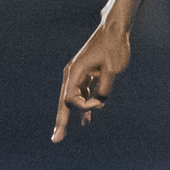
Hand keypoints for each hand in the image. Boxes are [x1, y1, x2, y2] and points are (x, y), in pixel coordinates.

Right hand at [53, 23, 130, 140]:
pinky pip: (81, 93)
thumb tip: (99, 103)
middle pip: (64, 102)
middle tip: (56, 139)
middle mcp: (72, 74)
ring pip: (72, 99)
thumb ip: (105, 89)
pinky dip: (83, 105)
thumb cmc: (113, 47)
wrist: (114, 30)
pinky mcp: (86, 73)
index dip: (85, 106)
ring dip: (72, 115)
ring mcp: (78, 74)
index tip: (100, 102)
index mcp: (75, 72)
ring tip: (61, 134)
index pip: (71, 99)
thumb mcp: (112, 70)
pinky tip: (85, 120)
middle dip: (60, 121)